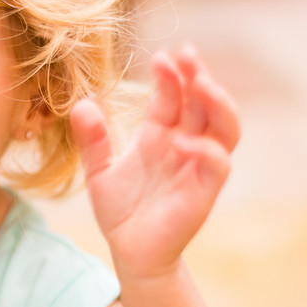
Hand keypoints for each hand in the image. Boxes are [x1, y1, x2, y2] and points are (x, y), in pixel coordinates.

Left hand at [71, 47, 239, 280]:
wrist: (130, 251)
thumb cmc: (121, 210)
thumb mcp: (99, 170)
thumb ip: (92, 139)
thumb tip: (81, 103)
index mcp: (162, 134)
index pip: (175, 96)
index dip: (171, 76)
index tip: (161, 56)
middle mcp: (185, 145)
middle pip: (205, 103)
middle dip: (200, 77)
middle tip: (188, 55)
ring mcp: (198, 166)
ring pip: (225, 127)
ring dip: (217, 103)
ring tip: (200, 83)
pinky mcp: (204, 191)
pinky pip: (217, 164)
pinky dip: (205, 149)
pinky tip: (181, 141)